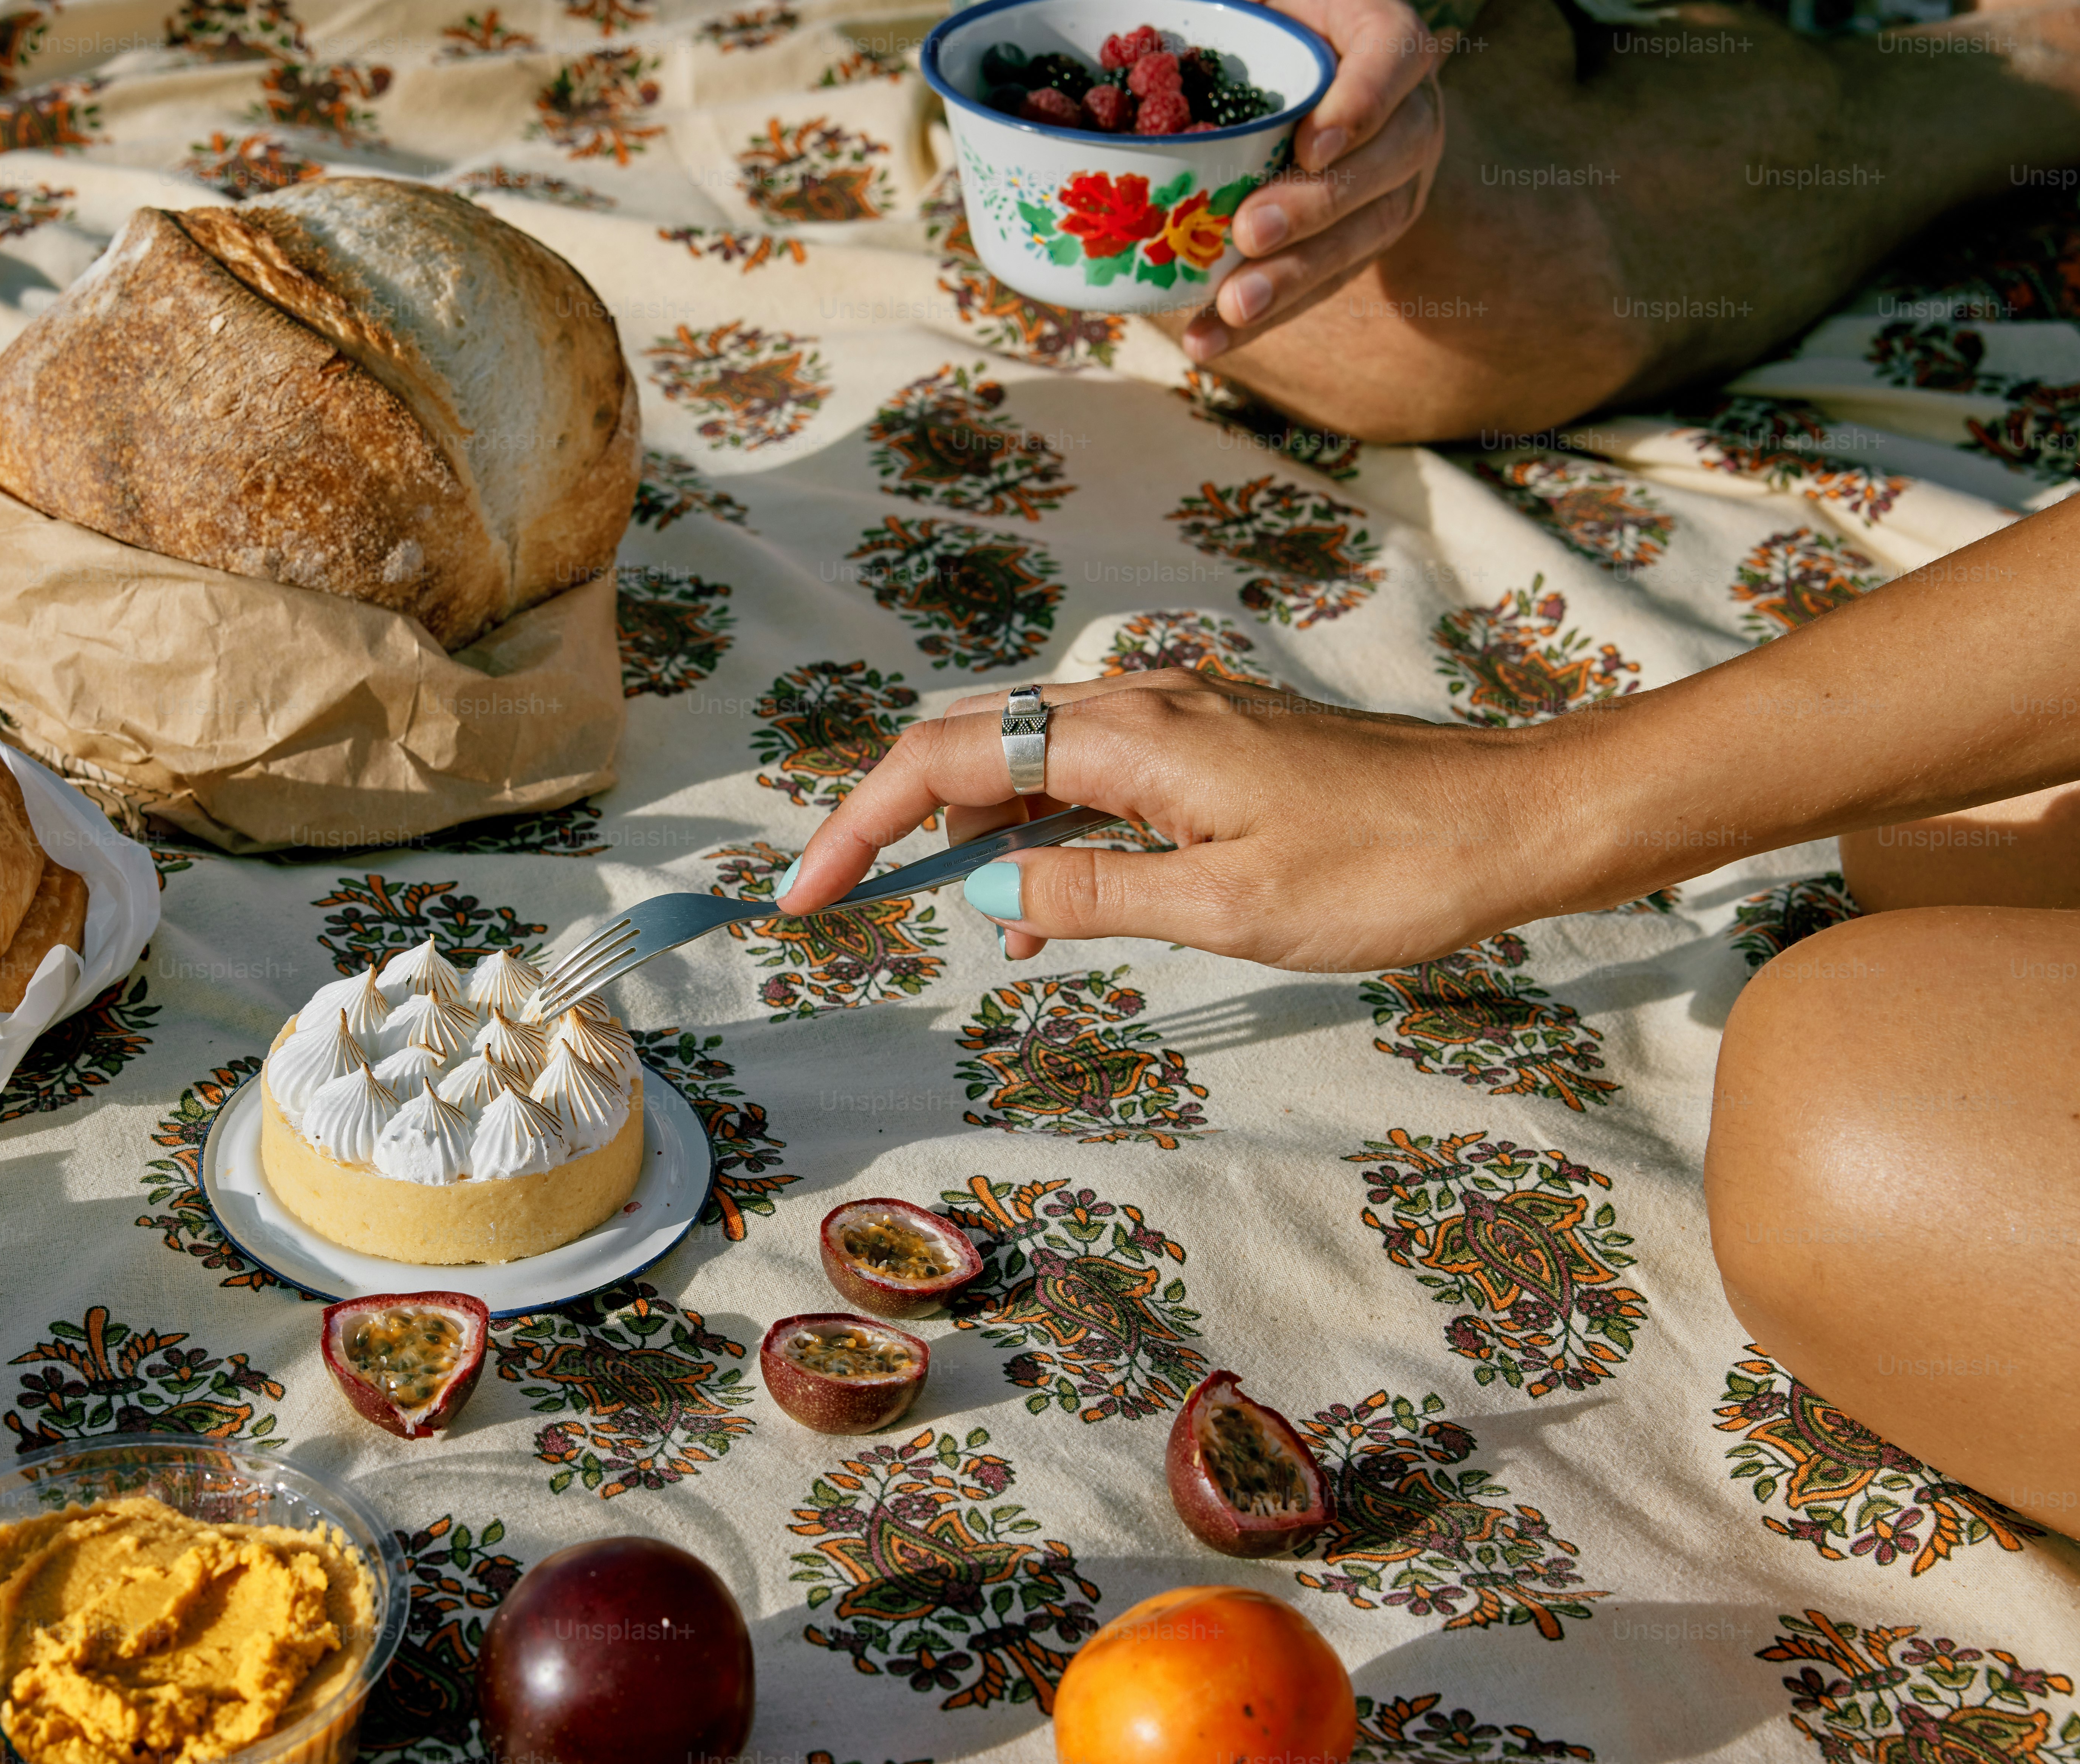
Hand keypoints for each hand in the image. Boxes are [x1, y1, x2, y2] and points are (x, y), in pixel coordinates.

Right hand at [775, 670, 1591, 972]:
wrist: (1510, 824)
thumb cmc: (1386, 870)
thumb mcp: (1227, 908)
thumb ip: (1091, 894)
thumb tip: (988, 896)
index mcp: (1132, 735)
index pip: (949, 759)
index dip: (862, 824)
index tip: (810, 897)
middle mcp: (1141, 703)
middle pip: (972, 740)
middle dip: (897, 820)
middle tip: (851, 904)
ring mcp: (1177, 716)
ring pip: (1031, 756)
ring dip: (977, 833)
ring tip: (962, 923)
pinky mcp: (1210, 740)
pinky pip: (1091, 773)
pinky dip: (1047, 831)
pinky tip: (1049, 900)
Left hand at [1183, 0, 1446, 363]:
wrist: (1267, 78)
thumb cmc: (1250, 28)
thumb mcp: (1247, 9)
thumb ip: (1218, 15)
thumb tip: (1144, 30)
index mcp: (1384, 37)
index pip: (1397, 56)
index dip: (1362, 103)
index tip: (1311, 145)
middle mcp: (1407, 111)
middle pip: (1387, 160)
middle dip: (1318, 205)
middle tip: (1252, 233)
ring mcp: (1392, 181)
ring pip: (1363, 234)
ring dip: (1296, 278)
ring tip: (1235, 306)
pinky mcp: (1360, 238)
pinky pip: (1322, 283)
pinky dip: (1266, 316)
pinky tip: (1212, 340)